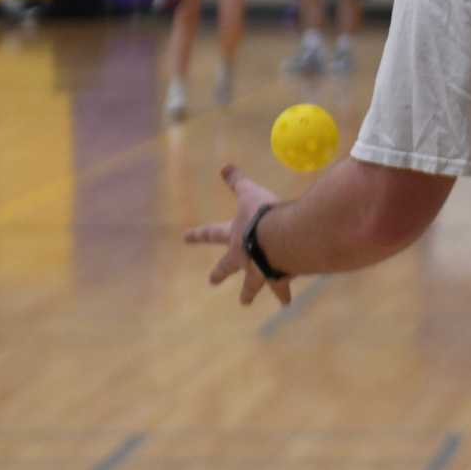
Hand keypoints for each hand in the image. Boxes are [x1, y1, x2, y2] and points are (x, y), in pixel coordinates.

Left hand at [185, 164, 292, 307]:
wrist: (281, 239)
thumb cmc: (262, 214)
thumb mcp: (249, 193)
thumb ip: (237, 181)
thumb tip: (224, 166)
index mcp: (233, 236)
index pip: (211, 232)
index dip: (198, 233)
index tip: (184, 237)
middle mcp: (242, 257)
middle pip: (227, 266)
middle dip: (218, 273)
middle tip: (211, 282)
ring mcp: (258, 270)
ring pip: (251, 284)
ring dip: (248, 293)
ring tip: (245, 302)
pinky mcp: (277, 278)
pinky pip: (280, 287)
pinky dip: (283, 293)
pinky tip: (285, 303)